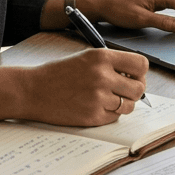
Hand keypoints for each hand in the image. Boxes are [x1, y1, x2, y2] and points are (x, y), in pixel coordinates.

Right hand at [19, 49, 147, 126]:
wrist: (33, 90)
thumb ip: (110, 64)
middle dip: (134, 91)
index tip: (133, 76)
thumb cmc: (58, 74)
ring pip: (129, 105)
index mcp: (101, 57)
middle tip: (123, 91)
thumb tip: (135, 76)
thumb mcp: (85, 58)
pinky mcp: (93, 116)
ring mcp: (98, 98)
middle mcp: (102, 76)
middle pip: (139, 88)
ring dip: (122, 104)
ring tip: (106, 99)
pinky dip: (109, 114)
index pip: (141, 64)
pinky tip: (94, 106)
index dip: (140, 72)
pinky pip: (115, 118)